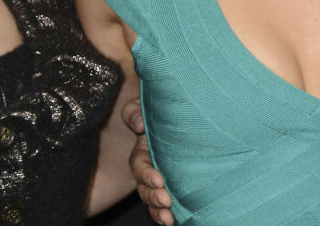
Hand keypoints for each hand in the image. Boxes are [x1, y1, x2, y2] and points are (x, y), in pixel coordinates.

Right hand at [121, 98, 173, 224]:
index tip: (159, 181)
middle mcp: (150, 166)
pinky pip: (165, 203)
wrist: (184, 113)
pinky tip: (175, 220)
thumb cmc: (162, 108)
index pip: (139, 165)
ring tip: (168, 218)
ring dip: (157, 210)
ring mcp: (162, 177)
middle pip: (144, 187)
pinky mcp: (175, 184)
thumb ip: (135, 111)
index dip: (146, 174)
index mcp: (143, 149)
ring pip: (153, 198)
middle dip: (152, 196)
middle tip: (165, 201)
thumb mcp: (144, 105)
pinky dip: (166, 213)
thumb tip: (139, 124)